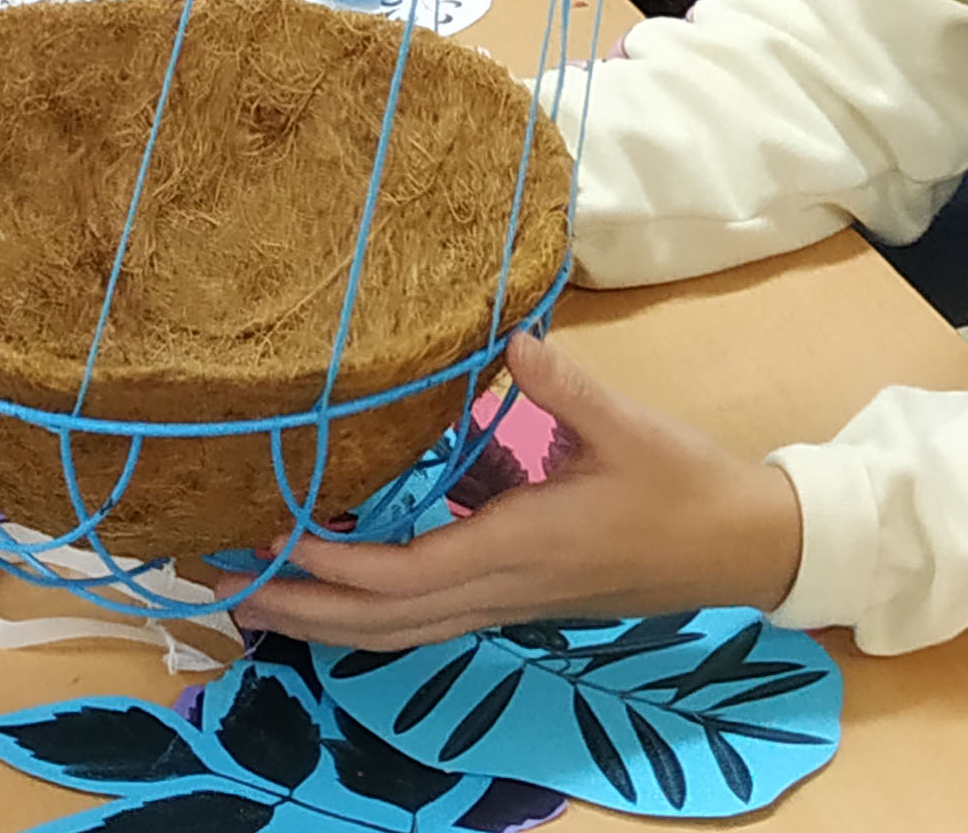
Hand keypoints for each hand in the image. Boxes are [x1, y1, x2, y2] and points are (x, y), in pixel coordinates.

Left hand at [234, 332, 805, 650]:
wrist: (740, 549)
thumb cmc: (683, 486)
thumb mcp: (628, 427)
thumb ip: (565, 385)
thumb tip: (510, 337)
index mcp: (521, 548)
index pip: (408, 573)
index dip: (337, 563)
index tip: (277, 538)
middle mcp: (503, 589)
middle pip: (385, 622)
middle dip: (304, 609)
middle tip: (226, 588)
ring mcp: (509, 601)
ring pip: (402, 629)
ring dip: (328, 618)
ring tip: (260, 595)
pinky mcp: (518, 596)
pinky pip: (429, 613)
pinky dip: (374, 606)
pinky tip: (342, 576)